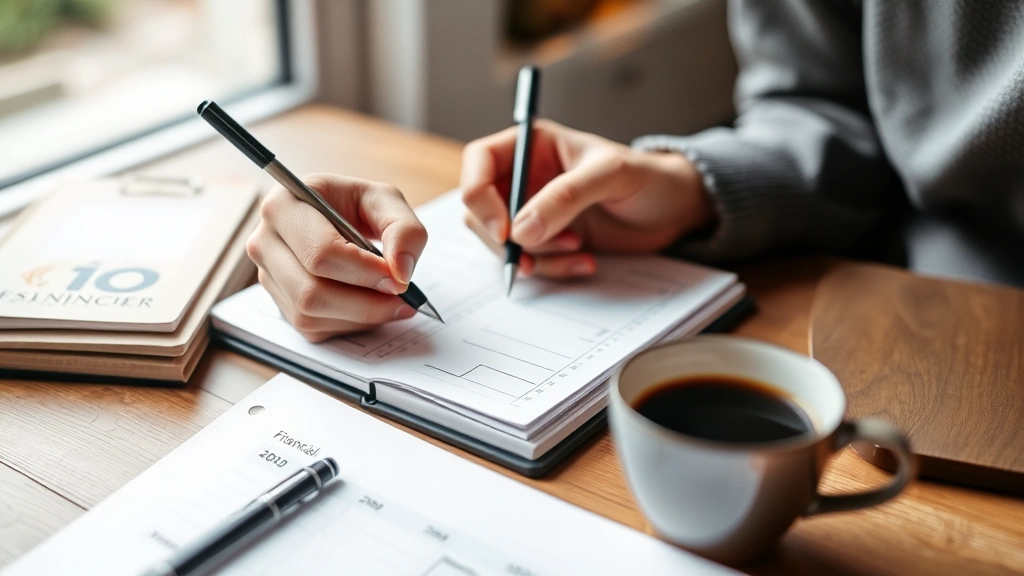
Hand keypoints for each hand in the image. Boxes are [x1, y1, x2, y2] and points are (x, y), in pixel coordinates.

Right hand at [246, 174, 427, 341]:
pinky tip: (369, 305)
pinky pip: (313, 328)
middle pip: (310, 292)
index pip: (319, 252)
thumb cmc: (357, 205)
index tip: (397, 278)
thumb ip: (404, 230)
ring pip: (310, 315)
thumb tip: (400, 272)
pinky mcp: (280, 303)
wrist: (340, 217)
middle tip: (401, 295)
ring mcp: (268, 276)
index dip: (363, 271)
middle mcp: (264, 242)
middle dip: (365, 302)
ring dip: (360, 316)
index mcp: (284, 205)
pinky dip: (349, 324)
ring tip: (392, 301)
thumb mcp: (387, 202)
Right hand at [460, 120, 713, 277]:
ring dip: (534, 256)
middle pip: (480, 210)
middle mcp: (525, 177)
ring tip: (578, 249)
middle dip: (505, 238)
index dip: (480, 196)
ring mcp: (533, 212)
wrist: (674, 211)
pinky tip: (585, 262)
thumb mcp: (610, 175)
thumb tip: (521, 231)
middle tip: (533, 253)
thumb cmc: (648, 178)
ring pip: (502, 242)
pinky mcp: (548, 241)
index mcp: (532, 145)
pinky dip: (552, 269)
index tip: (504, 229)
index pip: (478, 161)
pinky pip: (529, 262)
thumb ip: (566, 197)